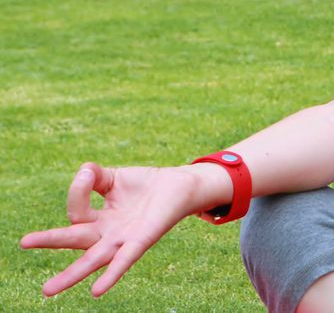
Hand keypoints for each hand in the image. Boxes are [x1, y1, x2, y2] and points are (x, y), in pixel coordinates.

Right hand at [20, 163, 212, 296]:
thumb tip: (83, 171)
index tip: (86, 174)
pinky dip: (111, 274)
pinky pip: (125, 260)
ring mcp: (124, 239)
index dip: (78, 190)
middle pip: (75, 239)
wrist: (181, 186)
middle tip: (23, 242)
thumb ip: (94, 176)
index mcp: (98, 219)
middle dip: (50, 241)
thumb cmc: (145, 186)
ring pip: (94, 258)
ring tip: (48, 291)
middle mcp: (108, 233)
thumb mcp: (115, 177)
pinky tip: (97, 291)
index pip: (76, 210)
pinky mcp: (143, 240)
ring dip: (72, 274)